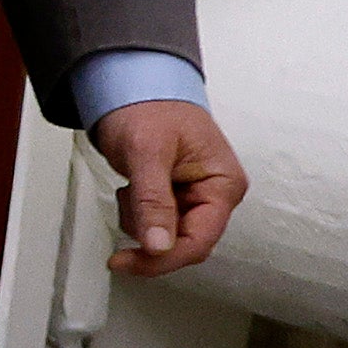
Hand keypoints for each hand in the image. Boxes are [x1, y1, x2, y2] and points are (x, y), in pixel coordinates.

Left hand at [92, 97, 246, 276]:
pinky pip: (155, 224)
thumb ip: (154, 201)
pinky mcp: (176, 199)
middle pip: (184, 245)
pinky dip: (137, 213)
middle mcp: (215, 195)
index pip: (199, 240)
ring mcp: (196, 198)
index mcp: (223, 184)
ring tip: (132, 184)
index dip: (164, 258)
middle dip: (149, 236)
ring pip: (166, 238)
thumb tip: (159, 245)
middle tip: (123, 220)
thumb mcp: (147, 152)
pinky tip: (133, 186)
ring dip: (139, 221)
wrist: (134, 85)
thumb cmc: (150, 106)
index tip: (129, 261)